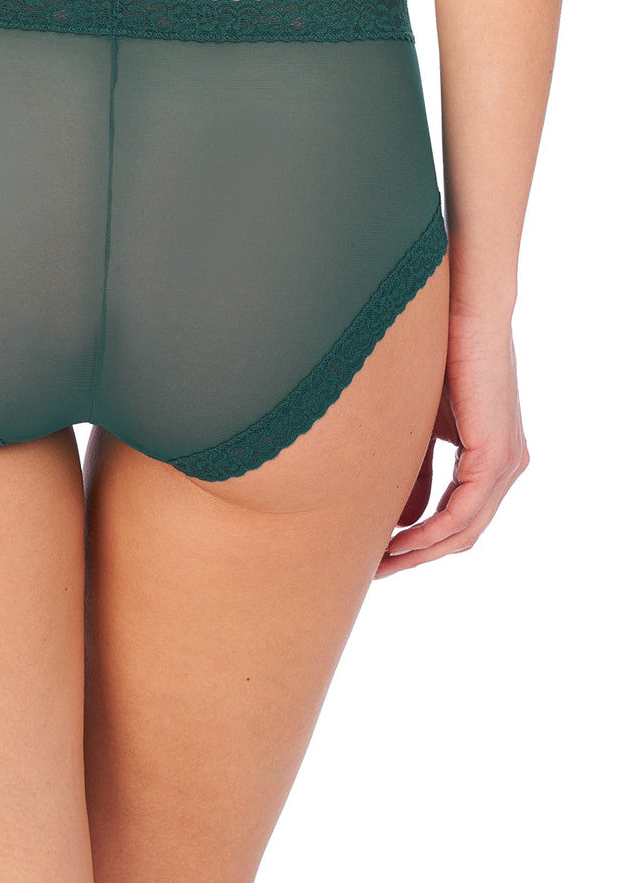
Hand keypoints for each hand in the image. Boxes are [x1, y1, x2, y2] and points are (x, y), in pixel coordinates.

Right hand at [375, 309, 529, 577]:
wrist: (464, 312)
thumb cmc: (439, 356)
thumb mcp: (422, 426)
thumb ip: (416, 471)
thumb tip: (398, 519)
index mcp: (492, 458)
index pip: (459, 518)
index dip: (420, 542)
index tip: (380, 554)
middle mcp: (507, 466)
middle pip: (464, 534)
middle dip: (418, 556)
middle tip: (376, 571)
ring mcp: (506, 463)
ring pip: (465, 530)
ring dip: (421, 551)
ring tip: (380, 562)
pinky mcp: (496, 454)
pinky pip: (463, 512)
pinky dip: (430, 532)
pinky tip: (400, 541)